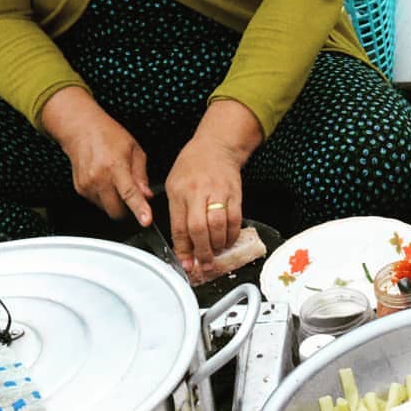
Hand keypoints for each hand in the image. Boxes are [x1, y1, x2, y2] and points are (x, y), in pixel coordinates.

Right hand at [41, 87, 152, 225]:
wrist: (81, 129)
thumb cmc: (108, 135)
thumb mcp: (133, 149)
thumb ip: (141, 175)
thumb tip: (147, 195)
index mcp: (115, 166)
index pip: (129, 193)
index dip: (139, 209)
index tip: (145, 221)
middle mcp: (99, 177)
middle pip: (116, 211)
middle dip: (127, 210)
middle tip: (131, 196)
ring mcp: (87, 185)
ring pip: (106, 209)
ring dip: (114, 202)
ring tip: (114, 181)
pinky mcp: (80, 189)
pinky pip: (97, 203)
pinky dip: (104, 197)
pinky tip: (104, 180)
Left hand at [164, 100, 261, 277]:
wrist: (216, 146)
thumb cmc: (192, 166)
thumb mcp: (174, 185)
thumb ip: (176, 213)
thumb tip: (182, 245)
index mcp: (179, 191)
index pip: (179, 226)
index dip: (183, 249)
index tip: (186, 264)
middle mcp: (198, 192)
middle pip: (199, 228)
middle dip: (202, 251)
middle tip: (204, 265)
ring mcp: (218, 192)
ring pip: (219, 226)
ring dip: (217, 246)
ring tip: (215, 254)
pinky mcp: (235, 193)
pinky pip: (235, 219)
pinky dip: (231, 235)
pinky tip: (227, 241)